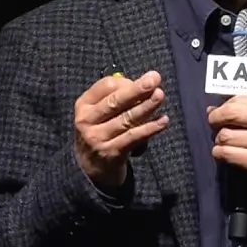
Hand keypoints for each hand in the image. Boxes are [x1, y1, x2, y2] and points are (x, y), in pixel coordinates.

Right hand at [74, 71, 167, 189]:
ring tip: (160, 96)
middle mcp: (87, 121)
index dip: (127, 82)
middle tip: (154, 79)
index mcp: (84, 105)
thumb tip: (144, 84)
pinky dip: (150, 128)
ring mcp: (97, 138)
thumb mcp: (100, 113)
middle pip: (115, 102)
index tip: (144, 81)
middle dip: (137, 89)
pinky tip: (163, 120)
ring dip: (146, 107)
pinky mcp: (111, 153)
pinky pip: (133, 137)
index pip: (105, 87)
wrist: (90, 167)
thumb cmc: (101, 131)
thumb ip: (117, 98)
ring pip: (126, 119)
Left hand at [207, 96, 246, 200]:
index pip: (240, 99)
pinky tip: (226, 154)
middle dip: (215, 119)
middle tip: (214, 125)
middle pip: (230, 113)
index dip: (224, 105)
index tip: (222, 112)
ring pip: (225, 135)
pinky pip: (225, 153)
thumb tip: (211, 108)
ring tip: (227, 143)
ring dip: (219, 140)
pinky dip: (220, 153)